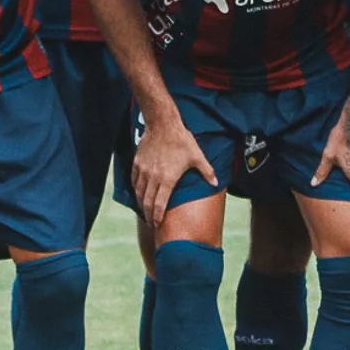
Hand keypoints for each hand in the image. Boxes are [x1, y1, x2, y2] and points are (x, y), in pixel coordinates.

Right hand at [133, 109, 213, 226]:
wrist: (162, 124)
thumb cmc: (181, 140)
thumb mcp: (197, 156)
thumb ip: (207, 171)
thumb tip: (216, 183)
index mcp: (168, 179)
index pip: (159, 205)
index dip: (157, 217)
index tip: (157, 225)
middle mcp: (153, 177)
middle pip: (147, 203)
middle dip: (148, 216)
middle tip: (151, 224)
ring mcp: (143, 171)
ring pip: (139, 194)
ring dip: (141, 205)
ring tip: (145, 212)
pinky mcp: (137, 164)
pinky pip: (134, 182)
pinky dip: (136, 191)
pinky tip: (139, 194)